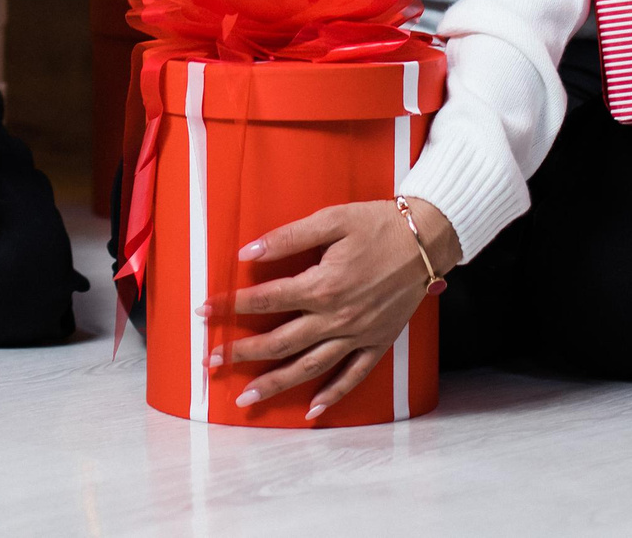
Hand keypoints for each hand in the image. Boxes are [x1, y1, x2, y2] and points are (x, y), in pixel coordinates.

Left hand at [211, 196, 460, 420]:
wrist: (427, 238)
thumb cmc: (377, 223)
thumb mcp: (330, 220)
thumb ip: (287, 238)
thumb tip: (247, 253)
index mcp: (321, 285)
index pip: (264, 300)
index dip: (230, 305)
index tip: (203, 311)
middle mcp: (336, 317)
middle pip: (279, 341)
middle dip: (241, 353)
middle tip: (211, 362)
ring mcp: (358, 334)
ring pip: (310, 367)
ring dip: (275, 383)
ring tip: (246, 397)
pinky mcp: (378, 342)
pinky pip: (353, 376)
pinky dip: (332, 395)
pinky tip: (311, 411)